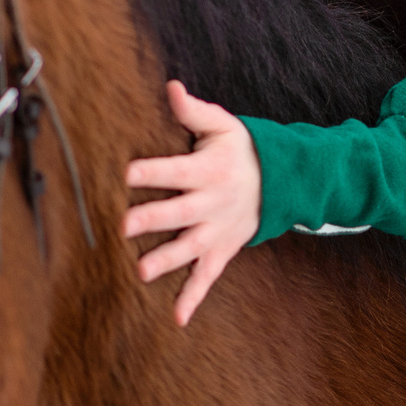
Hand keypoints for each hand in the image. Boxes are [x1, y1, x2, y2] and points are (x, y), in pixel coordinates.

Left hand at [122, 81, 261, 326]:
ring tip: (141, 272)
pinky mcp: (222, 251)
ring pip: (191, 248)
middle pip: (181, 212)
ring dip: (167, 260)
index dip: (153, 171)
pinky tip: (176, 318)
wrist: (281, 182)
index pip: (177, 170)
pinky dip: (194, 298)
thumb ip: (193, 111)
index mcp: (209, 170)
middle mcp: (214, 203)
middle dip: (154, 219)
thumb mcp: (222, 125)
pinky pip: (208, 277)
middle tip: (125, 225)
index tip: (126, 172)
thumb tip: (170, 87)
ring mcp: (218, 231)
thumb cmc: (240, 149)